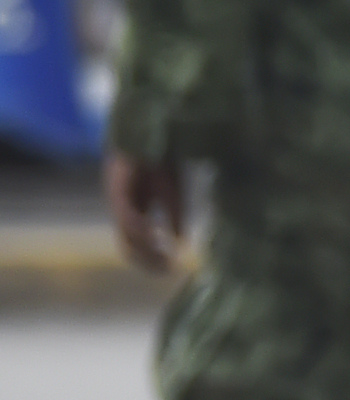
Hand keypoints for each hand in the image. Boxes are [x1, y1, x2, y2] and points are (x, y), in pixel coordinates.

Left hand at [105, 153, 186, 272]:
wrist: (153, 130)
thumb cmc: (162, 157)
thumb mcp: (174, 193)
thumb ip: (174, 218)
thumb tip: (179, 244)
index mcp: (134, 210)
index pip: (136, 245)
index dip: (152, 260)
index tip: (171, 269)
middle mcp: (123, 208)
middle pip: (128, 246)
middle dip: (148, 260)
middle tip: (168, 269)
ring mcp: (118, 198)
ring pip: (127, 234)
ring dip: (146, 249)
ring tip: (165, 257)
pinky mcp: (119, 186)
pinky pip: (129, 214)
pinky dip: (142, 228)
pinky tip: (157, 236)